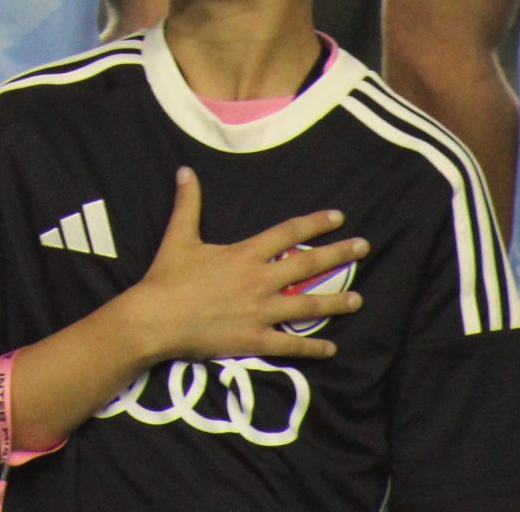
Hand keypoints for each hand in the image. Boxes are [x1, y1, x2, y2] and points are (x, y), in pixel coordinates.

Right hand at [114, 169, 364, 363]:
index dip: (314, 223)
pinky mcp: (254, 339)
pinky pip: (290, 345)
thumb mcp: (179, 236)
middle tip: (364, 248)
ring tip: (359, 299)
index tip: (338, 217)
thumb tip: (185, 171)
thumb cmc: (167, 277)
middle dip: (338, 255)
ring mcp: (260, 312)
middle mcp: (259, 281)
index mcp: (245, 254)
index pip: (288, 234)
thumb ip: (188, 203)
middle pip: (307, 266)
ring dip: (336, 302)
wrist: (156, 319)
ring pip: (307, 306)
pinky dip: (312, 348)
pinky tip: (331, 348)